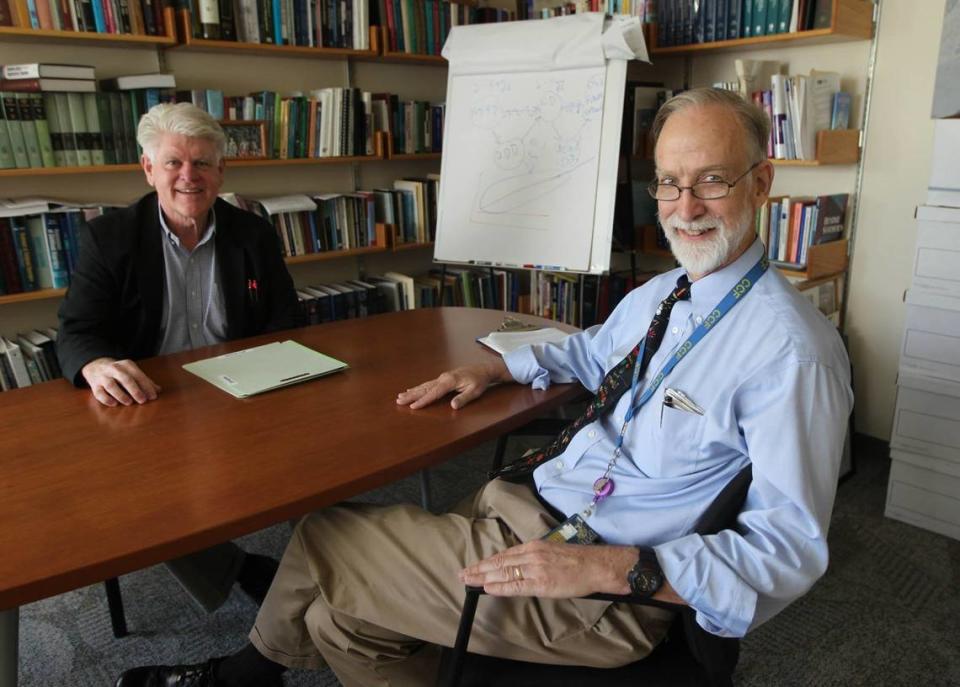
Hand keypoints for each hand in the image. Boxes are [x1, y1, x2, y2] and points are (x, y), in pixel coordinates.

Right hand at [81, 357, 160, 406]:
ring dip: (120, 394)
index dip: (146, 386)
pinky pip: (99, 392)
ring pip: (111, 385)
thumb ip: (145, 381)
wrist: (95, 365)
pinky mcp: (94, 385)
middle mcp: (114, 369)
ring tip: (129, 402)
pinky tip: (114, 404)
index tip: (153, 396)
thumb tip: (158, 390)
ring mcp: (103, 376)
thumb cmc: (119, 371)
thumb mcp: (132, 372)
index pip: (138, 375)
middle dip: (135, 390)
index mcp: (126, 365)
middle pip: (125, 379)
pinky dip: (106, 399)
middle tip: (143, 400)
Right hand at [396, 359, 511, 409]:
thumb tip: (453, 406)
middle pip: (425, 388)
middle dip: (412, 395)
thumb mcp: (475, 391)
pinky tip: (412, 390)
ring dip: (412, 391)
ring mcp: (442, 377)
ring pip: (424, 385)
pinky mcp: (443, 378)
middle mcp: (443, 378)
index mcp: (450, 381)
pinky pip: (428, 384)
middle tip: (399, 401)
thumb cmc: (480, 381)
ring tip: (400, 396)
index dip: (423, 401)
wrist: (483, 369)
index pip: (434, 393)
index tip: (413, 406)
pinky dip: (418, 388)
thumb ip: (464, 399)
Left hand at [459, 540, 635, 597]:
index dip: (487, 561)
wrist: (596, 565)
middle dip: (479, 568)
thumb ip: (535, 558)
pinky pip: (515, 586)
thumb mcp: (552, 552)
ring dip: (483, 577)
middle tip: (462, 573)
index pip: (505, 554)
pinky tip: (487, 588)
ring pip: (503, 572)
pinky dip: (499, 587)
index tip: (474, 566)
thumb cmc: (579, 560)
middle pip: (499, 562)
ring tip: (468, 580)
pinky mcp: (541, 583)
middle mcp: (531, 555)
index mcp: (534, 546)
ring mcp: (535, 569)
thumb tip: (520, 567)